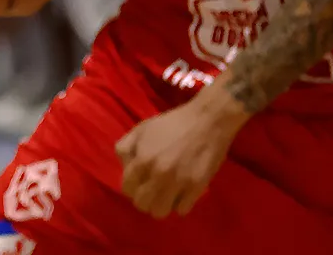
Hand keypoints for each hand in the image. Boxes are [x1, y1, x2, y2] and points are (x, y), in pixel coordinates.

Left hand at [116, 95, 243, 217]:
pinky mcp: (196, 187)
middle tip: (154, 189)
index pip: (127, 188)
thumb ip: (126, 147)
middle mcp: (158, 174)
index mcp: (143, 159)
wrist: (208, 119)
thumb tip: (124, 167)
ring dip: (163, 204)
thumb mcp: (143, 127)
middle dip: (146, 197)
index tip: (141, 181)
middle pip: (142, 204)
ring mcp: (178, 182)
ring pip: (160, 212)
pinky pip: (182, 210)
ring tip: (168, 194)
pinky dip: (181, 203)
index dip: (133, 186)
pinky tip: (184, 191)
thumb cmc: (174, 122)